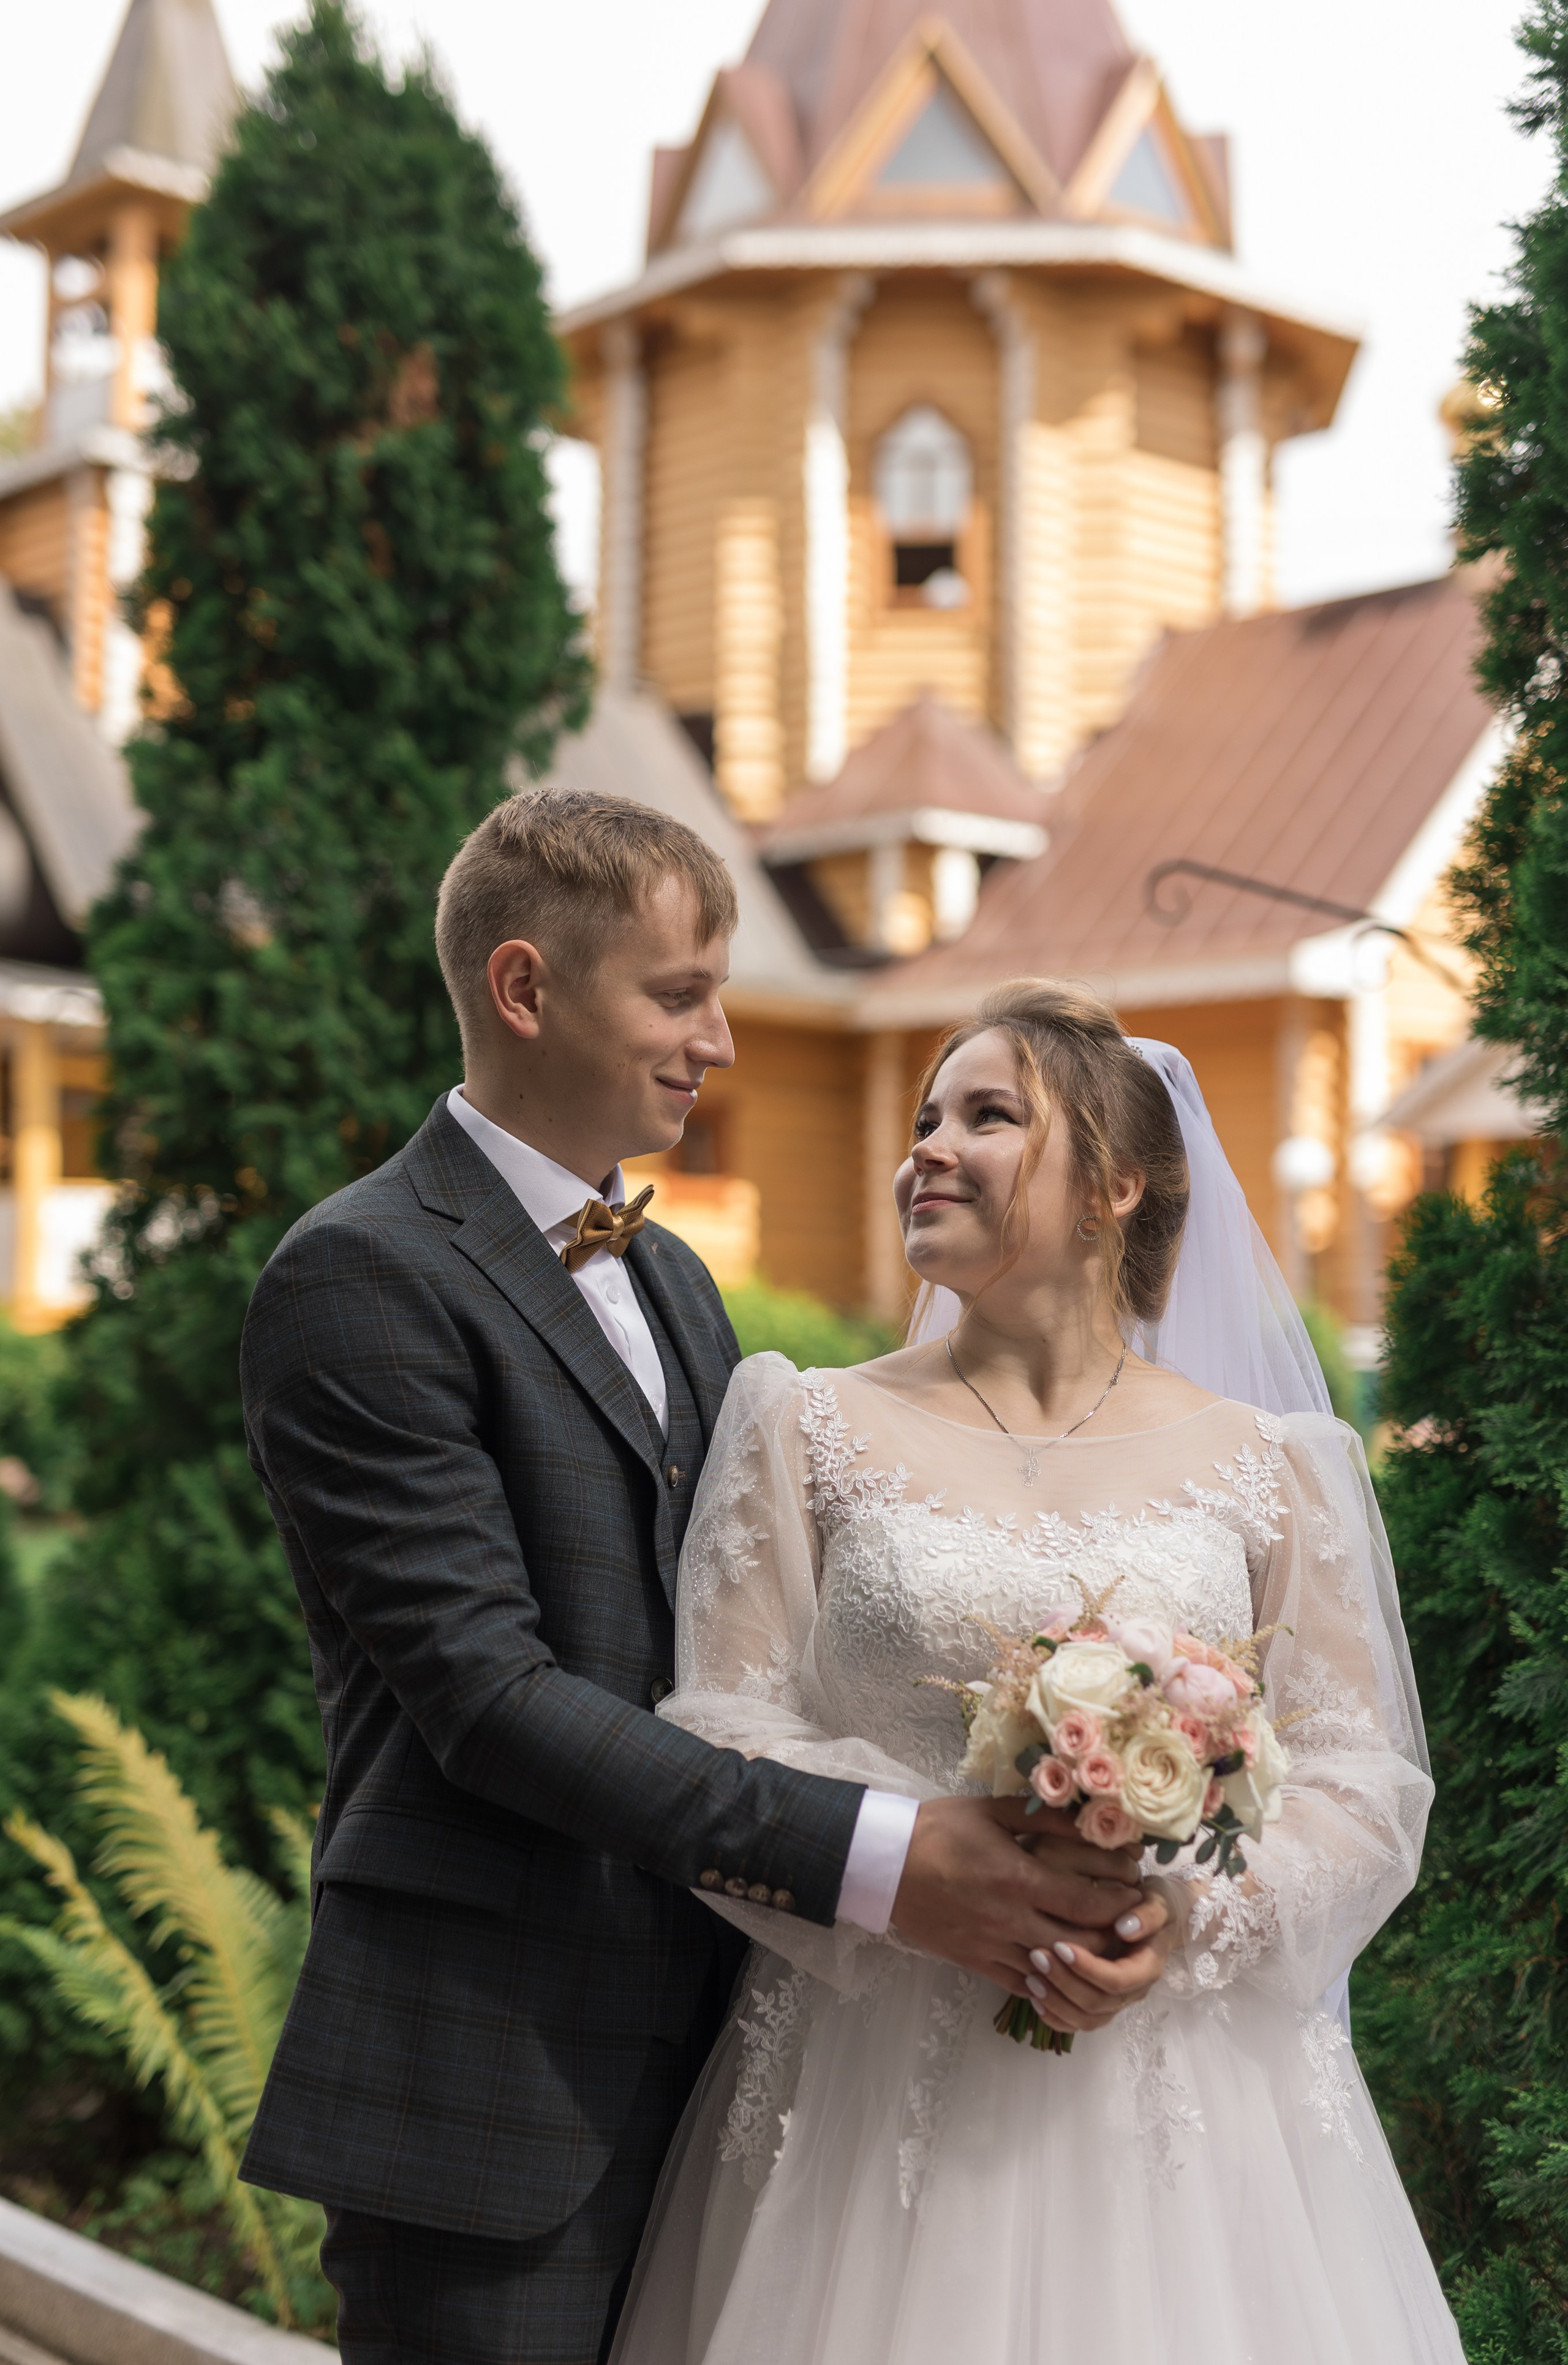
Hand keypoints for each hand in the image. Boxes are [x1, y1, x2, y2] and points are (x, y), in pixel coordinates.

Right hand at [890, 1796, 1146, 1996]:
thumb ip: (1043, 1818)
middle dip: (1112, 1936)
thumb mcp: (992, 1811)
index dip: (1120, 1902)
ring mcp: (992, 1946)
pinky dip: (1047, 1982)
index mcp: (1018, 1879)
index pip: (1086, 1902)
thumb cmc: (939, 1829)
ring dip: (1083, 1963)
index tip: (1137, 1893)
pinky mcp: (974, 1962)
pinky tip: (1062, 1973)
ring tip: (1105, 1950)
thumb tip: (1090, 1819)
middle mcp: (1010, 1919)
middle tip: (1131, 1925)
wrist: (885, 1863)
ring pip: (1053, 1969)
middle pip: (1079, 1942)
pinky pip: (1021, 1983)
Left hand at [1021, 1896, 1176, 2035]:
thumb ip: (1147, 1914)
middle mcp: (1132, 1992)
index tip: (1060, 1946)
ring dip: (1056, 2003)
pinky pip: (1077, 2023)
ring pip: (1085, 2019)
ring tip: (1031, 1977)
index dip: (1088, 1968)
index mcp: (1147, 1969)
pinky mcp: (1100, 2005)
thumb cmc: (1150, 1907)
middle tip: (1036, 1955)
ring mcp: (1115, 2002)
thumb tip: (1124, 1928)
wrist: (1150, 1919)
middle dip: (1064, 1982)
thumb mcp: (1157, 1902)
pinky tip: (1035, 1999)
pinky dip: (1055, 2017)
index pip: (1117, 1980)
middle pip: (1097, 2003)